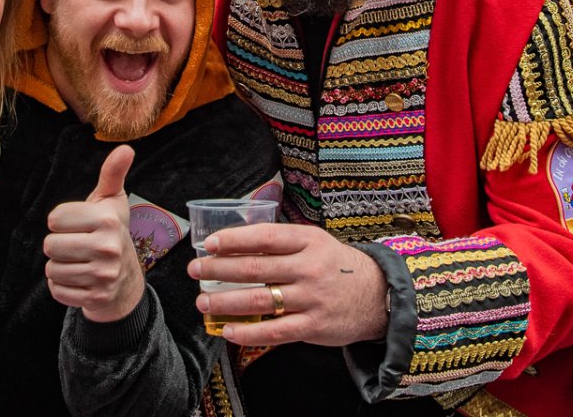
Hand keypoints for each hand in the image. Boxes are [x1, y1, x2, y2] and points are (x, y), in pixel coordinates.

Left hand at [44, 145, 145, 323]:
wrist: (125, 278)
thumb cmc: (112, 231)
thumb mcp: (112, 201)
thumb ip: (112, 174)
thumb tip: (126, 148)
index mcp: (107, 221)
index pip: (55, 219)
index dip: (62, 221)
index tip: (78, 224)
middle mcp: (108, 248)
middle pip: (50, 246)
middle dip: (58, 245)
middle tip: (77, 244)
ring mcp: (103, 276)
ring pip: (52, 269)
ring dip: (59, 266)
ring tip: (78, 261)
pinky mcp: (96, 298)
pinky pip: (57, 290)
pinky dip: (62, 286)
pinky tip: (79, 279)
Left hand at [187, 223, 387, 346]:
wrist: (377, 295)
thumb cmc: (334, 266)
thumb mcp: (315, 243)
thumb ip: (282, 242)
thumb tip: (234, 241)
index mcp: (308, 241)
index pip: (265, 238)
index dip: (234, 240)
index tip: (209, 244)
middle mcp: (309, 268)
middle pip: (256, 269)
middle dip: (220, 271)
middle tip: (195, 272)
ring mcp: (312, 298)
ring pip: (260, 301)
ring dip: (226, 302)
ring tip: (203, 302)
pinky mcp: (313, 326)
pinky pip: (275, 332)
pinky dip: (249, 333)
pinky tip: (228, 331)